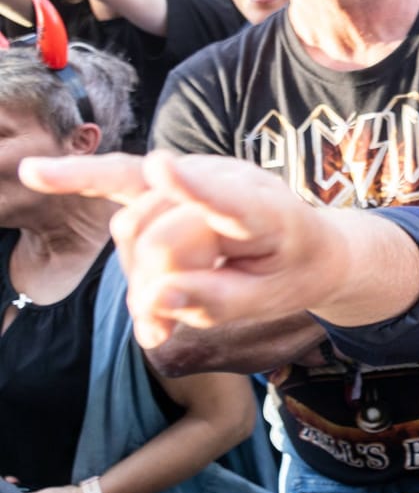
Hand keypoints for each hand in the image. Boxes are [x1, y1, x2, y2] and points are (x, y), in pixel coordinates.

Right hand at [19, 151, 348, 352]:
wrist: (310, 246)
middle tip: (169, 324)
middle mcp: (228, 178)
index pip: (227, 200)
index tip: (161, 168)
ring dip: (137, 273)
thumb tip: (155, 301)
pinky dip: (78, 178)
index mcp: (267, 210)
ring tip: (165, 303)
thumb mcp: (271, 300)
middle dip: (154, 285)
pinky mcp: (168, 180)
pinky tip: (33, 172)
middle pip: (156, 236)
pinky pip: (117, 178)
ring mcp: (196, 173)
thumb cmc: (291, 272)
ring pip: (131, 226)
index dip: (191, 188)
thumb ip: (217, 303)